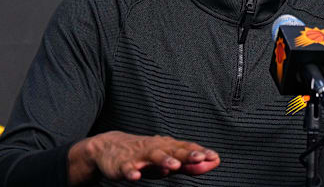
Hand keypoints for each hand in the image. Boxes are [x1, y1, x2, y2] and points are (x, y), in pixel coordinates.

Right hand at [67, 131, 219, 184]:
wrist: (108, 147)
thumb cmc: (144, 154)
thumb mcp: (167, 160)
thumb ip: (189, 164)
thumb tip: (213, 163)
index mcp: (167, 147)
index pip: (186, 149)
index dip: (200, 153)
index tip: (215, 157)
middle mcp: (155, 148)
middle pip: (173, 151)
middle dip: (186, 155)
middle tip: (200, 158)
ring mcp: (138, 156)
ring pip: (152, 157)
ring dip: (163, 160)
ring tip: (173, 166)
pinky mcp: (122, 164)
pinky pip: (127, 169)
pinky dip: (131, 172)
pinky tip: (136, 177)